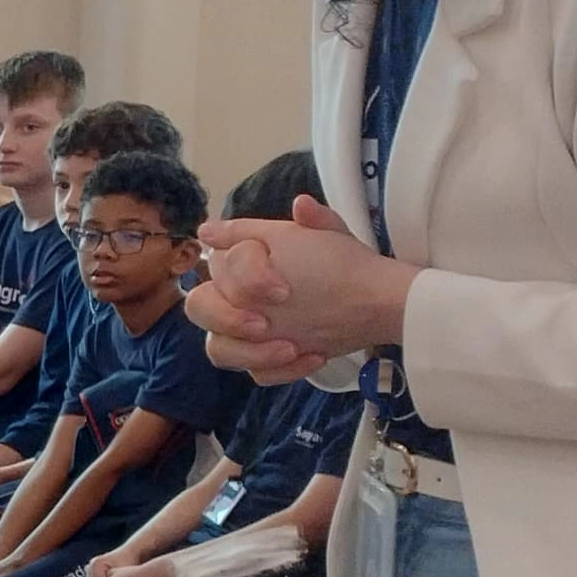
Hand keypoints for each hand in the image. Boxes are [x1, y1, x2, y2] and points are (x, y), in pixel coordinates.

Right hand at [189, 196, 415, 378]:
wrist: (377, 303)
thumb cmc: (345, 266)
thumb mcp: (331, 237)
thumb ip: (311, 220)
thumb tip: (298, 202)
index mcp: (244, 261)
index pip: (219, 264)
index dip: (245, 278)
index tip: (282, 290)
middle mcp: (236, 296)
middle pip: (198, 307)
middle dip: (226, 317)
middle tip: (262, 325)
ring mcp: (247, 331)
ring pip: (217, 348)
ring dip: (249, 352)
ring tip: (289, 349)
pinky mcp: (265, 360)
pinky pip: (255, 373)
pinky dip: (281, 370)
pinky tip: (313, 357)